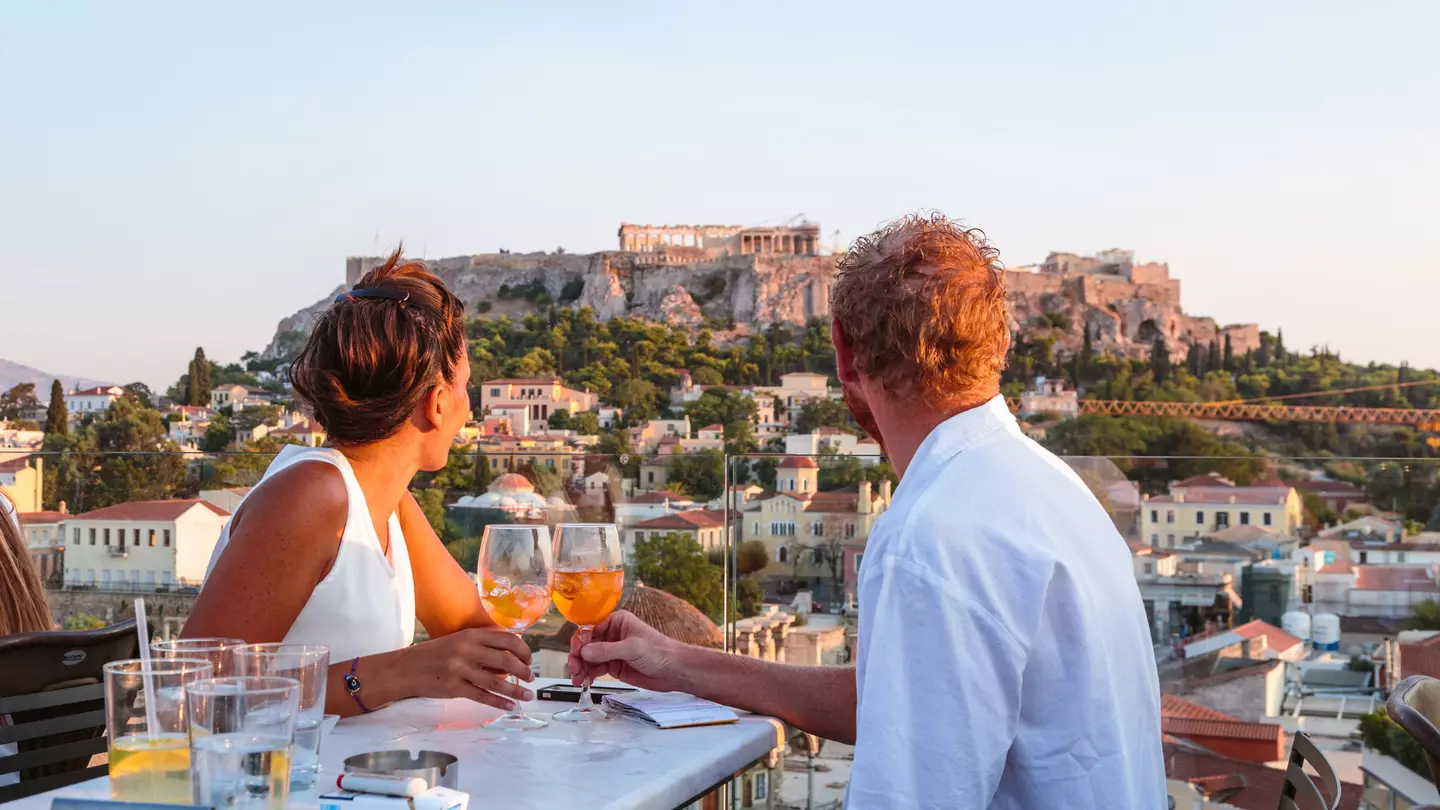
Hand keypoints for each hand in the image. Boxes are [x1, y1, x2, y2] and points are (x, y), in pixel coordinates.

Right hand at [396, 628, 533, 710]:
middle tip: (531, 679)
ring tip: (528, 695)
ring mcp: (460, 669)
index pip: (507, 639)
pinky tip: (510, 706)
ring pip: (497, 682)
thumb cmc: (434, 654)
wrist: (404, 669)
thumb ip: (482, 646)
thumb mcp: (458, 641)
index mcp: (471, 635)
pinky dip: (499, 702)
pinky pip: (482, 696)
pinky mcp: (454, 688)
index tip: (529, 659)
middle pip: (506, 660)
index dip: (523, 650)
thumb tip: (510, 657)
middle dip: (524, 671)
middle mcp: (467, 649)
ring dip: (516, 690)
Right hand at [569, 610, 686, 692]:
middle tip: (574, 669)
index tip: (577, 652)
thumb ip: (607, 650)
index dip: (581, 640)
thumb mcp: (632, 648)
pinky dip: (588, 675)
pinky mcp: (614, 666)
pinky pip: (595, 668)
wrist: (674, 670)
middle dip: (578, 656)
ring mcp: (612, 651)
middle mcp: (612, 635)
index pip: (590, 628)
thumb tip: (584, 652)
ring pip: (588, 658)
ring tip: (578, 679)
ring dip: (581, 668)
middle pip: (586, 644)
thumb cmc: (660, 651)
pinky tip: (585, 681)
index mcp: (617, 621)